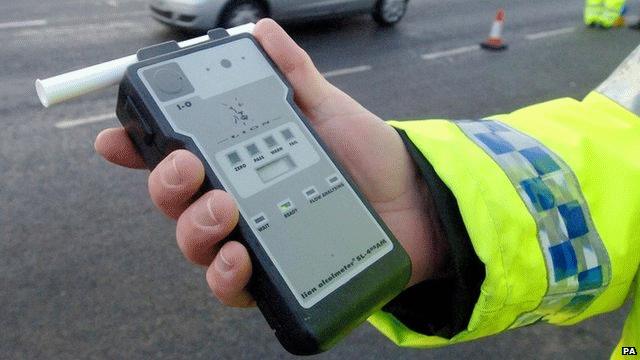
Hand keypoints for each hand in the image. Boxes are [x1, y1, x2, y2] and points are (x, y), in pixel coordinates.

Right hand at [95, 19, 446, 307]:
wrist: (413, 202)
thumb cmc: (368, 157)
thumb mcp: (328, 107)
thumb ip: (293, 74)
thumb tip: (262, 33)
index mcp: (240, 160)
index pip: (177, 156)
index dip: (140, 149)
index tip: (117, 140)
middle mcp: (237, 201)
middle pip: (175, 202)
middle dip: (168, 185)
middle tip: (191, 168)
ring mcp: (251, 240)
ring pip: (195, 244)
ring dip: (195, 227)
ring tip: (224, 207)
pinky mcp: (274, 275)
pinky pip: (232, 287)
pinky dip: (226, 275)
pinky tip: (239, 257)